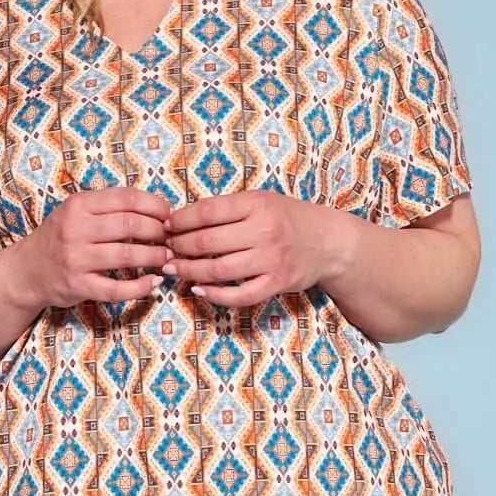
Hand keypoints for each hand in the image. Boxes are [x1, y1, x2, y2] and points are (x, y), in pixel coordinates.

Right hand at [18, 186, 171, 308]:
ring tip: (166, 257)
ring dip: (154, 256)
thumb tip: (156, 208)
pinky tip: (153, 283)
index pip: (126, 198)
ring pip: (127, 255)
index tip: (169, 214)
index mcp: (79, 205)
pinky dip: (141, 287)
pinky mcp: (78, 286)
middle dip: (158, 231)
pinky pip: (117, 289)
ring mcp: (76, 259)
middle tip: (169, 238)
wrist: (27, 270)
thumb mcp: (76, 212)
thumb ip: (108, 208)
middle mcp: (76, 229)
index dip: (154, 205)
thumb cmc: (60, 238)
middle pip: (130, 225)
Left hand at [164, 191, 347, 307]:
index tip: (166, 226)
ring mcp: (270, 259)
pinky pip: (239, 295)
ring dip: (189, 271)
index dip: (180, 220)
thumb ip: (229, 209)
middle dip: (179, 247)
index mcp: (256, 204)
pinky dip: (215, 295)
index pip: (206, 212)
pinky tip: (199, 290)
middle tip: (166, 249)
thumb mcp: (262, 200)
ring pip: (218, 270)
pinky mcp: (276, 283)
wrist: (329, 241)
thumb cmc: (289, 218)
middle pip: (207, 242)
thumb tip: (183, 219)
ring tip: (173, 269)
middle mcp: (263, 231)